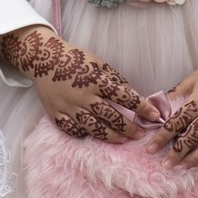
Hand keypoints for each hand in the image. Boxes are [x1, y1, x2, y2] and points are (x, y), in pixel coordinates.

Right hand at [1, 26, 160, 142]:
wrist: (42, 58)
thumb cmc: (74, 58)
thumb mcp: (97, 62)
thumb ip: (115, 79)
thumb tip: (133, 94)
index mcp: (95, 80)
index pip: (124, 97)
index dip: (141, 107)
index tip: (155, 116)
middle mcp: (83, 96)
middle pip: (110, 116)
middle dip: (128, 127)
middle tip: (140, 133)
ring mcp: (69, 107)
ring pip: (93, 127)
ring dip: (110, 136)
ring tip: (123, 140)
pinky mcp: (56, 114)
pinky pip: (72, 130)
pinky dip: (83, 134)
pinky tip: (93, 135)